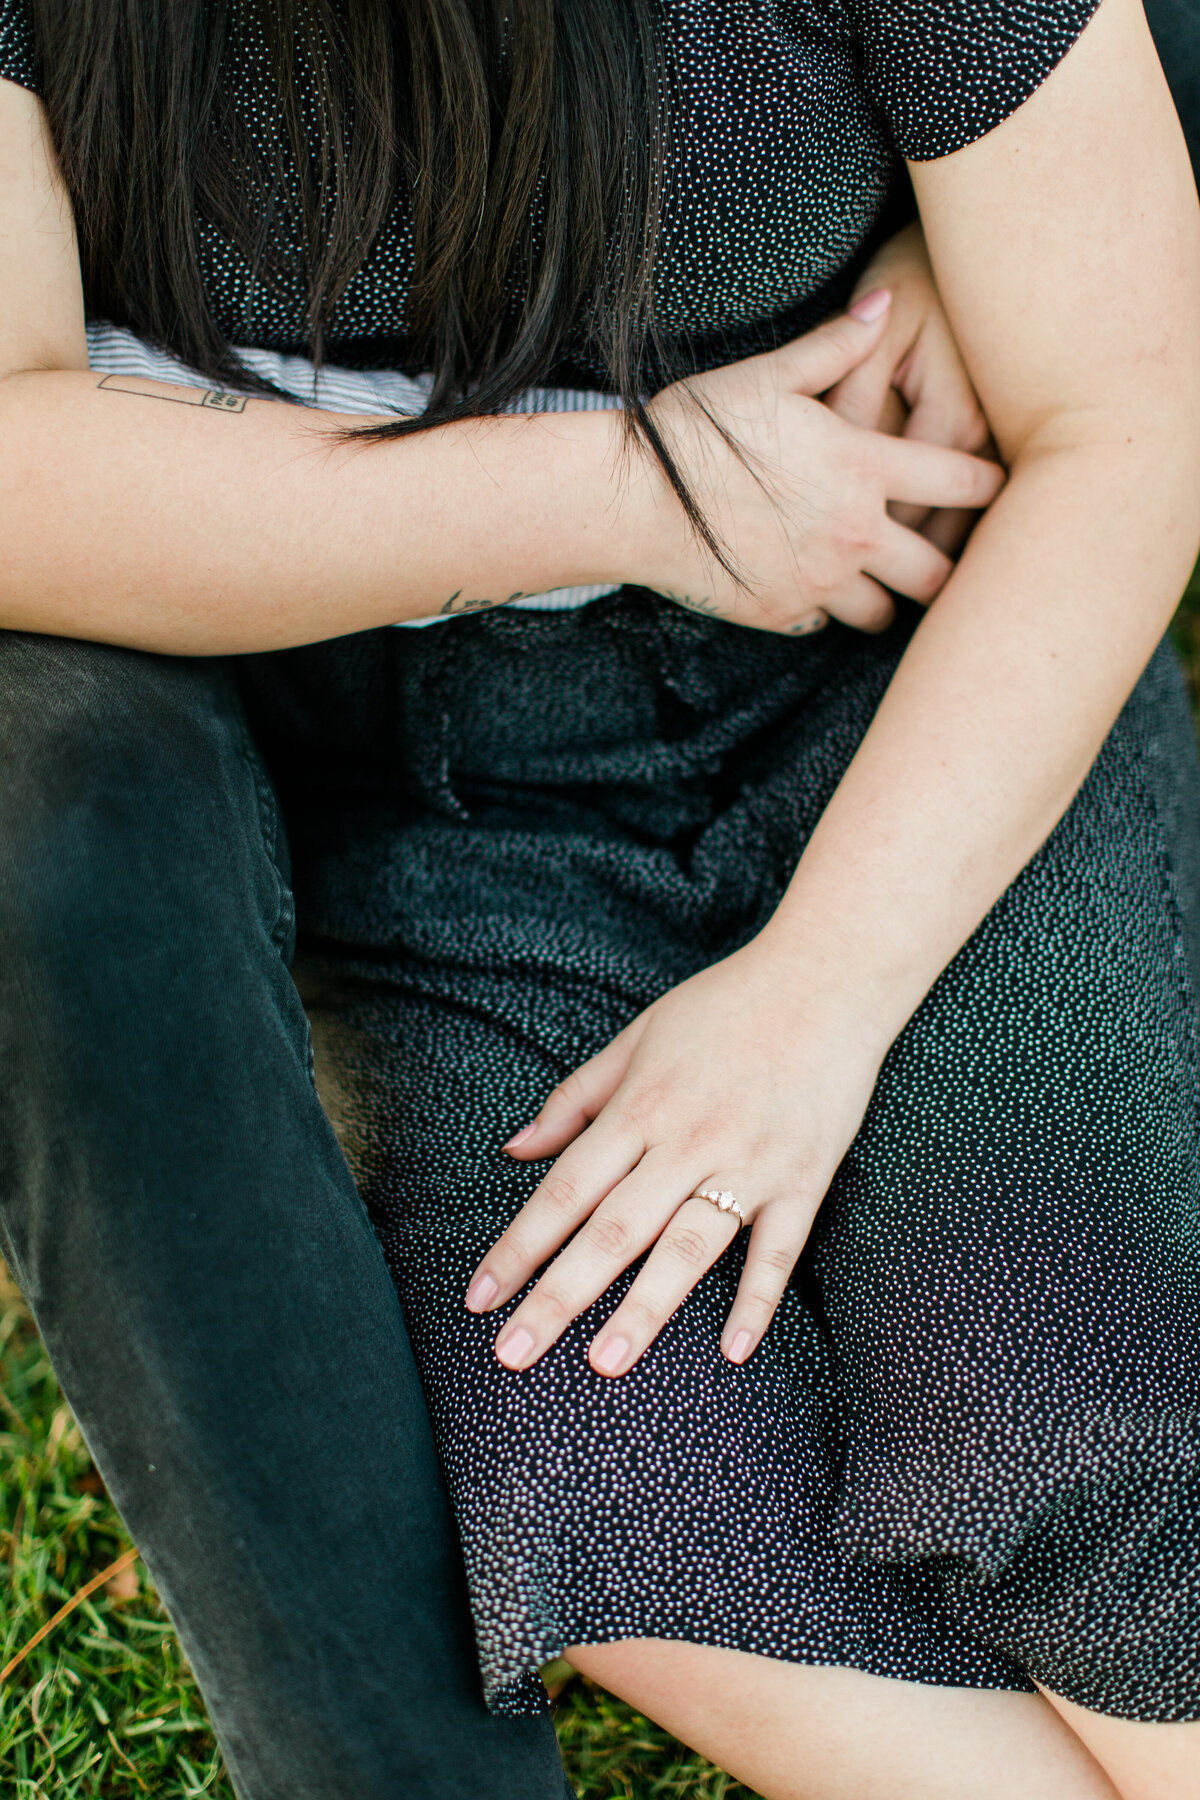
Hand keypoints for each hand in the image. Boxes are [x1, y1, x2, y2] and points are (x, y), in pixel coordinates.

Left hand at [463, 938, 889, 1375]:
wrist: (826, 980)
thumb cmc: (724, 1007)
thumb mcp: (637, 1038)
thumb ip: (576, 1099)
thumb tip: (514, 1149)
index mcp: (641, 1107)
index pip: (565, 1190)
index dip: (519, 1247)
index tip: (480, 1298)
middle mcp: (687, 1140)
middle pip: (612, 1230)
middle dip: (559, 1295)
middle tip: (513, 1354)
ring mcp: (748, 1163)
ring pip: (687, 1247)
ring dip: (644, 1307)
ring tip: (605, 1364)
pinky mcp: (803, 1178)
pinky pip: (778, 1249)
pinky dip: (758, 1298)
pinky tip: (735, 1350)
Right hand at [622, 289, 1003, 637]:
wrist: (632, 500)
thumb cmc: (696, 428)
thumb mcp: (768, 376)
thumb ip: (836, 345)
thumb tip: (886, 302)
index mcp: (863, 468)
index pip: (960, 482)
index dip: (991, 485)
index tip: (1000, 488)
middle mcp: (853, 533)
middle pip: (938, 573)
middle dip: (949, 567)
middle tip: (946, 555)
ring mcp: (819, 582)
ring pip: (885, 614)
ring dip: (887, 597)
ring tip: (878, 579)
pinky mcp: (781, 613)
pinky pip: (825, 624)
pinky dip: (827, 610)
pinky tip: (813, 586)